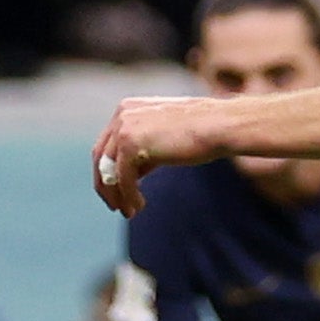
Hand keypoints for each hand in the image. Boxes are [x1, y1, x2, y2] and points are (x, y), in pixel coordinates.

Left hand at [93, 97, 233, 212]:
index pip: (106, 144)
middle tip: (115, 206)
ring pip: (108, 170)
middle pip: (100, 157)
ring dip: (116, 195)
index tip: (116, 192)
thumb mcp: (163, 139)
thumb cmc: (200, 133)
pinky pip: (123, 177)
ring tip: (128, 212)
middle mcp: (122, 114)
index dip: (108, 171)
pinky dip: (128, 196)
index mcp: (128, 108)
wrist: (218, 126)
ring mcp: (124, 127)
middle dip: (106, 185)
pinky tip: (138, 207)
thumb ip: (143, 153)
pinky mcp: (131, 143)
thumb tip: (130, 176)